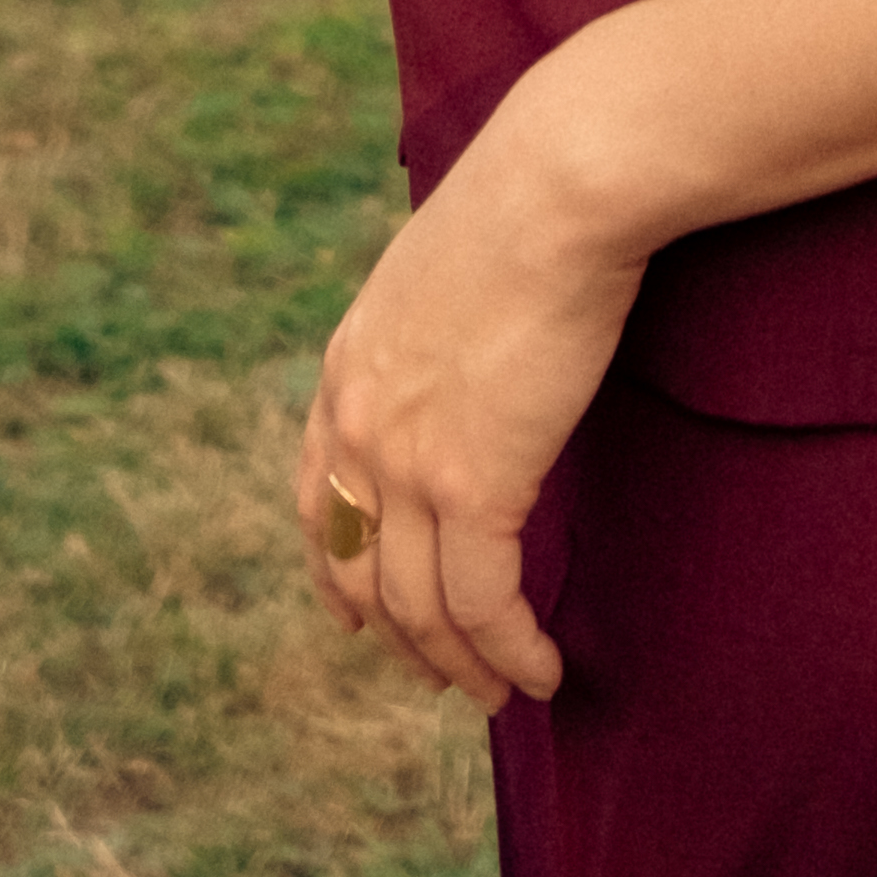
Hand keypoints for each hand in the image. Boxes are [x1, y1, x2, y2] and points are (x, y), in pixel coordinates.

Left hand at [295, 72, 643, 712]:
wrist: (560, 185)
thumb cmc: (536, 197)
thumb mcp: (452, 263)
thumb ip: (443, 323)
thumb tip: (481, 341)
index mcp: (346, 368)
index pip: (316, 500)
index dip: (337, 570)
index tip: (361, 617)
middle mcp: (357, 426)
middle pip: (360, 570)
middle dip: (402, 638)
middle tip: (446, 674)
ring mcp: (406, 461)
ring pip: (421, 607)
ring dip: (462, 664)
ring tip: (504, 692)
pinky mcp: (473, 484)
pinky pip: (485, 602)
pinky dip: (509, 651)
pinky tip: (540, 671)